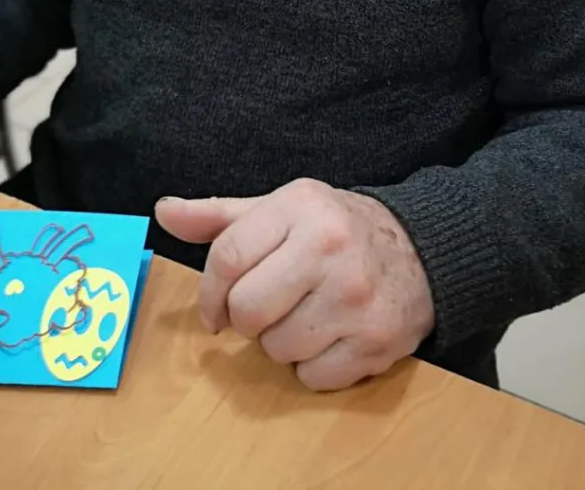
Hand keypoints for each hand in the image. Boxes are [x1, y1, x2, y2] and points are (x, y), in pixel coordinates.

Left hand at [155, 178, 434, 390]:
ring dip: (281, 343)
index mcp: (300, 207)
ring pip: (278, 349)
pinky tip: (331, 335)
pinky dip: (314, 367)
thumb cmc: (335, 229)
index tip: (213, 311)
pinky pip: (314, 377)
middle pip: (248, 310)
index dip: (209, 293)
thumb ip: (220, 216)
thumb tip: (163, 212)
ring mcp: (357, 297)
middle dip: (247, 319)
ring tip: (306, 315)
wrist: (421, 250)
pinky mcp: (378, 339)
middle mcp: (329, 248)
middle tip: (267, 308)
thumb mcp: (281, 209)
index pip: (228, 257)